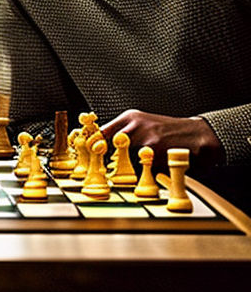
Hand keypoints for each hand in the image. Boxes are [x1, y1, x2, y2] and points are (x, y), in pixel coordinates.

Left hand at [99, 109, 224, 170]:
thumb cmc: (167, 131)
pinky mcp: (160, 155)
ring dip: (136, 170)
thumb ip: (121, 132)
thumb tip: (98, 146)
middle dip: (115, 163)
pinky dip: (151, 174)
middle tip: (119, 171)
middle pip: (113, 151)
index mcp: (129, 118)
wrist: (198, 133)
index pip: (102, 132)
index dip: (95, 147)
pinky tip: (161, 167)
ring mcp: (147, 141)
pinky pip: (147, 172)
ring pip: (129, 163)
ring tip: (149, 166)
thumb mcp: (142, 123)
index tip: (94, 157)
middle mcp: (135, 126)